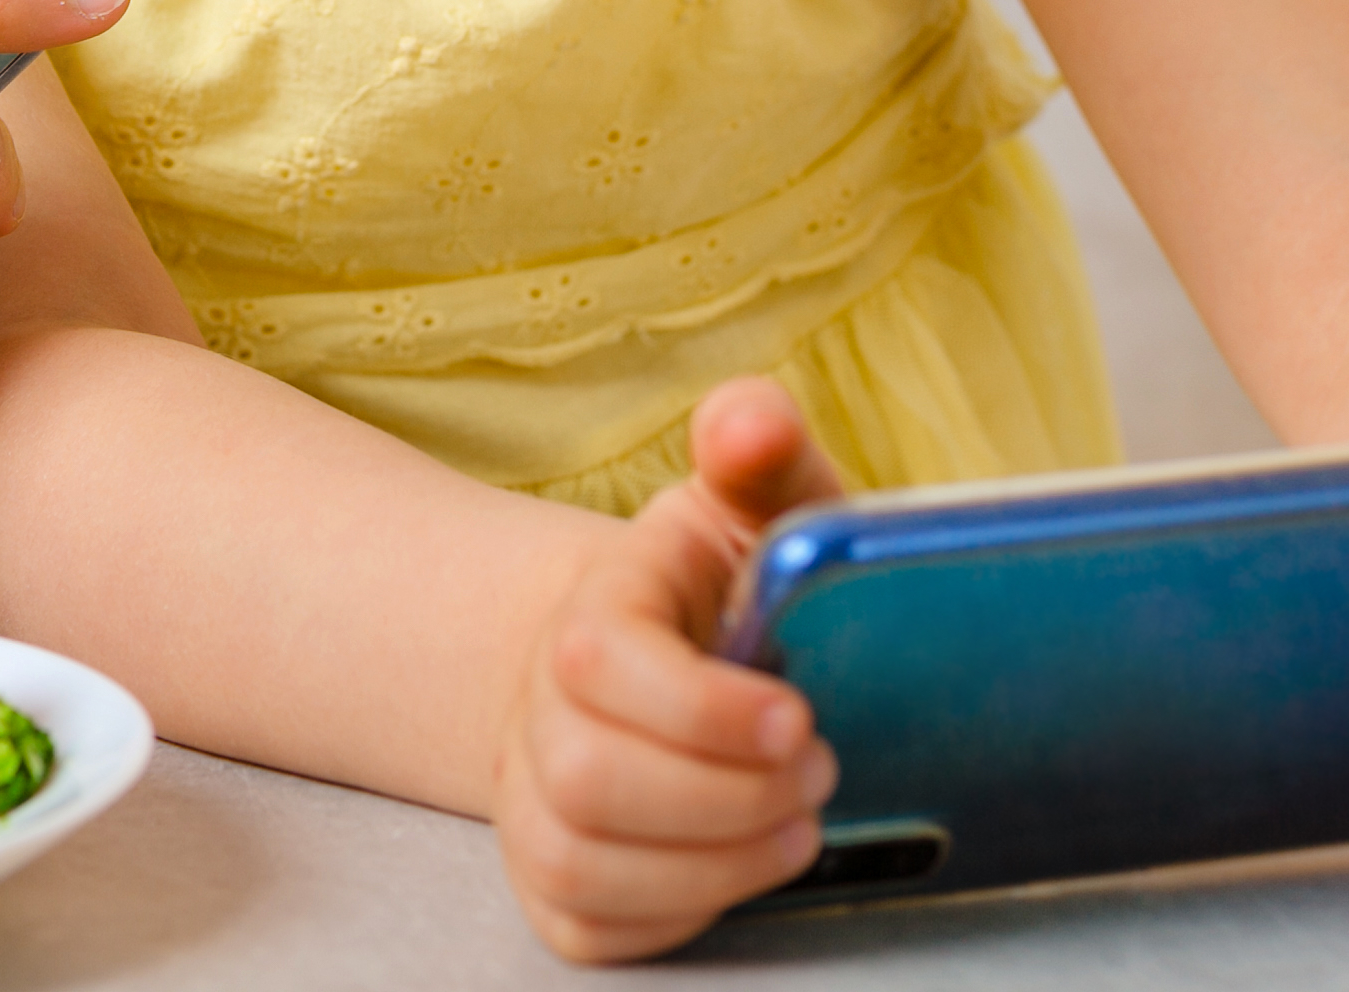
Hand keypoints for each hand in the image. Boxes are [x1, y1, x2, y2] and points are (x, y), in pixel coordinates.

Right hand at [493, 379, 847, 962]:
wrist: (654, 658)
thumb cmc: (718, 585)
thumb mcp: (751, 504)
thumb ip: (762, 451)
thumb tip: (749, 421)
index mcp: (593, 609)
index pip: (600, 661)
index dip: (702, 707)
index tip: (798, 716)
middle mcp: (539, 707)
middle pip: (585, 779)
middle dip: (723, 797)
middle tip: (816, 774)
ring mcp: (532, 798)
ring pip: (577, 865)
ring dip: (710, 866)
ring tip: (795, 828)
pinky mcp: (551, 878)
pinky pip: (584, 926)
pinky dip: (675, 916)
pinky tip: (740, 866)